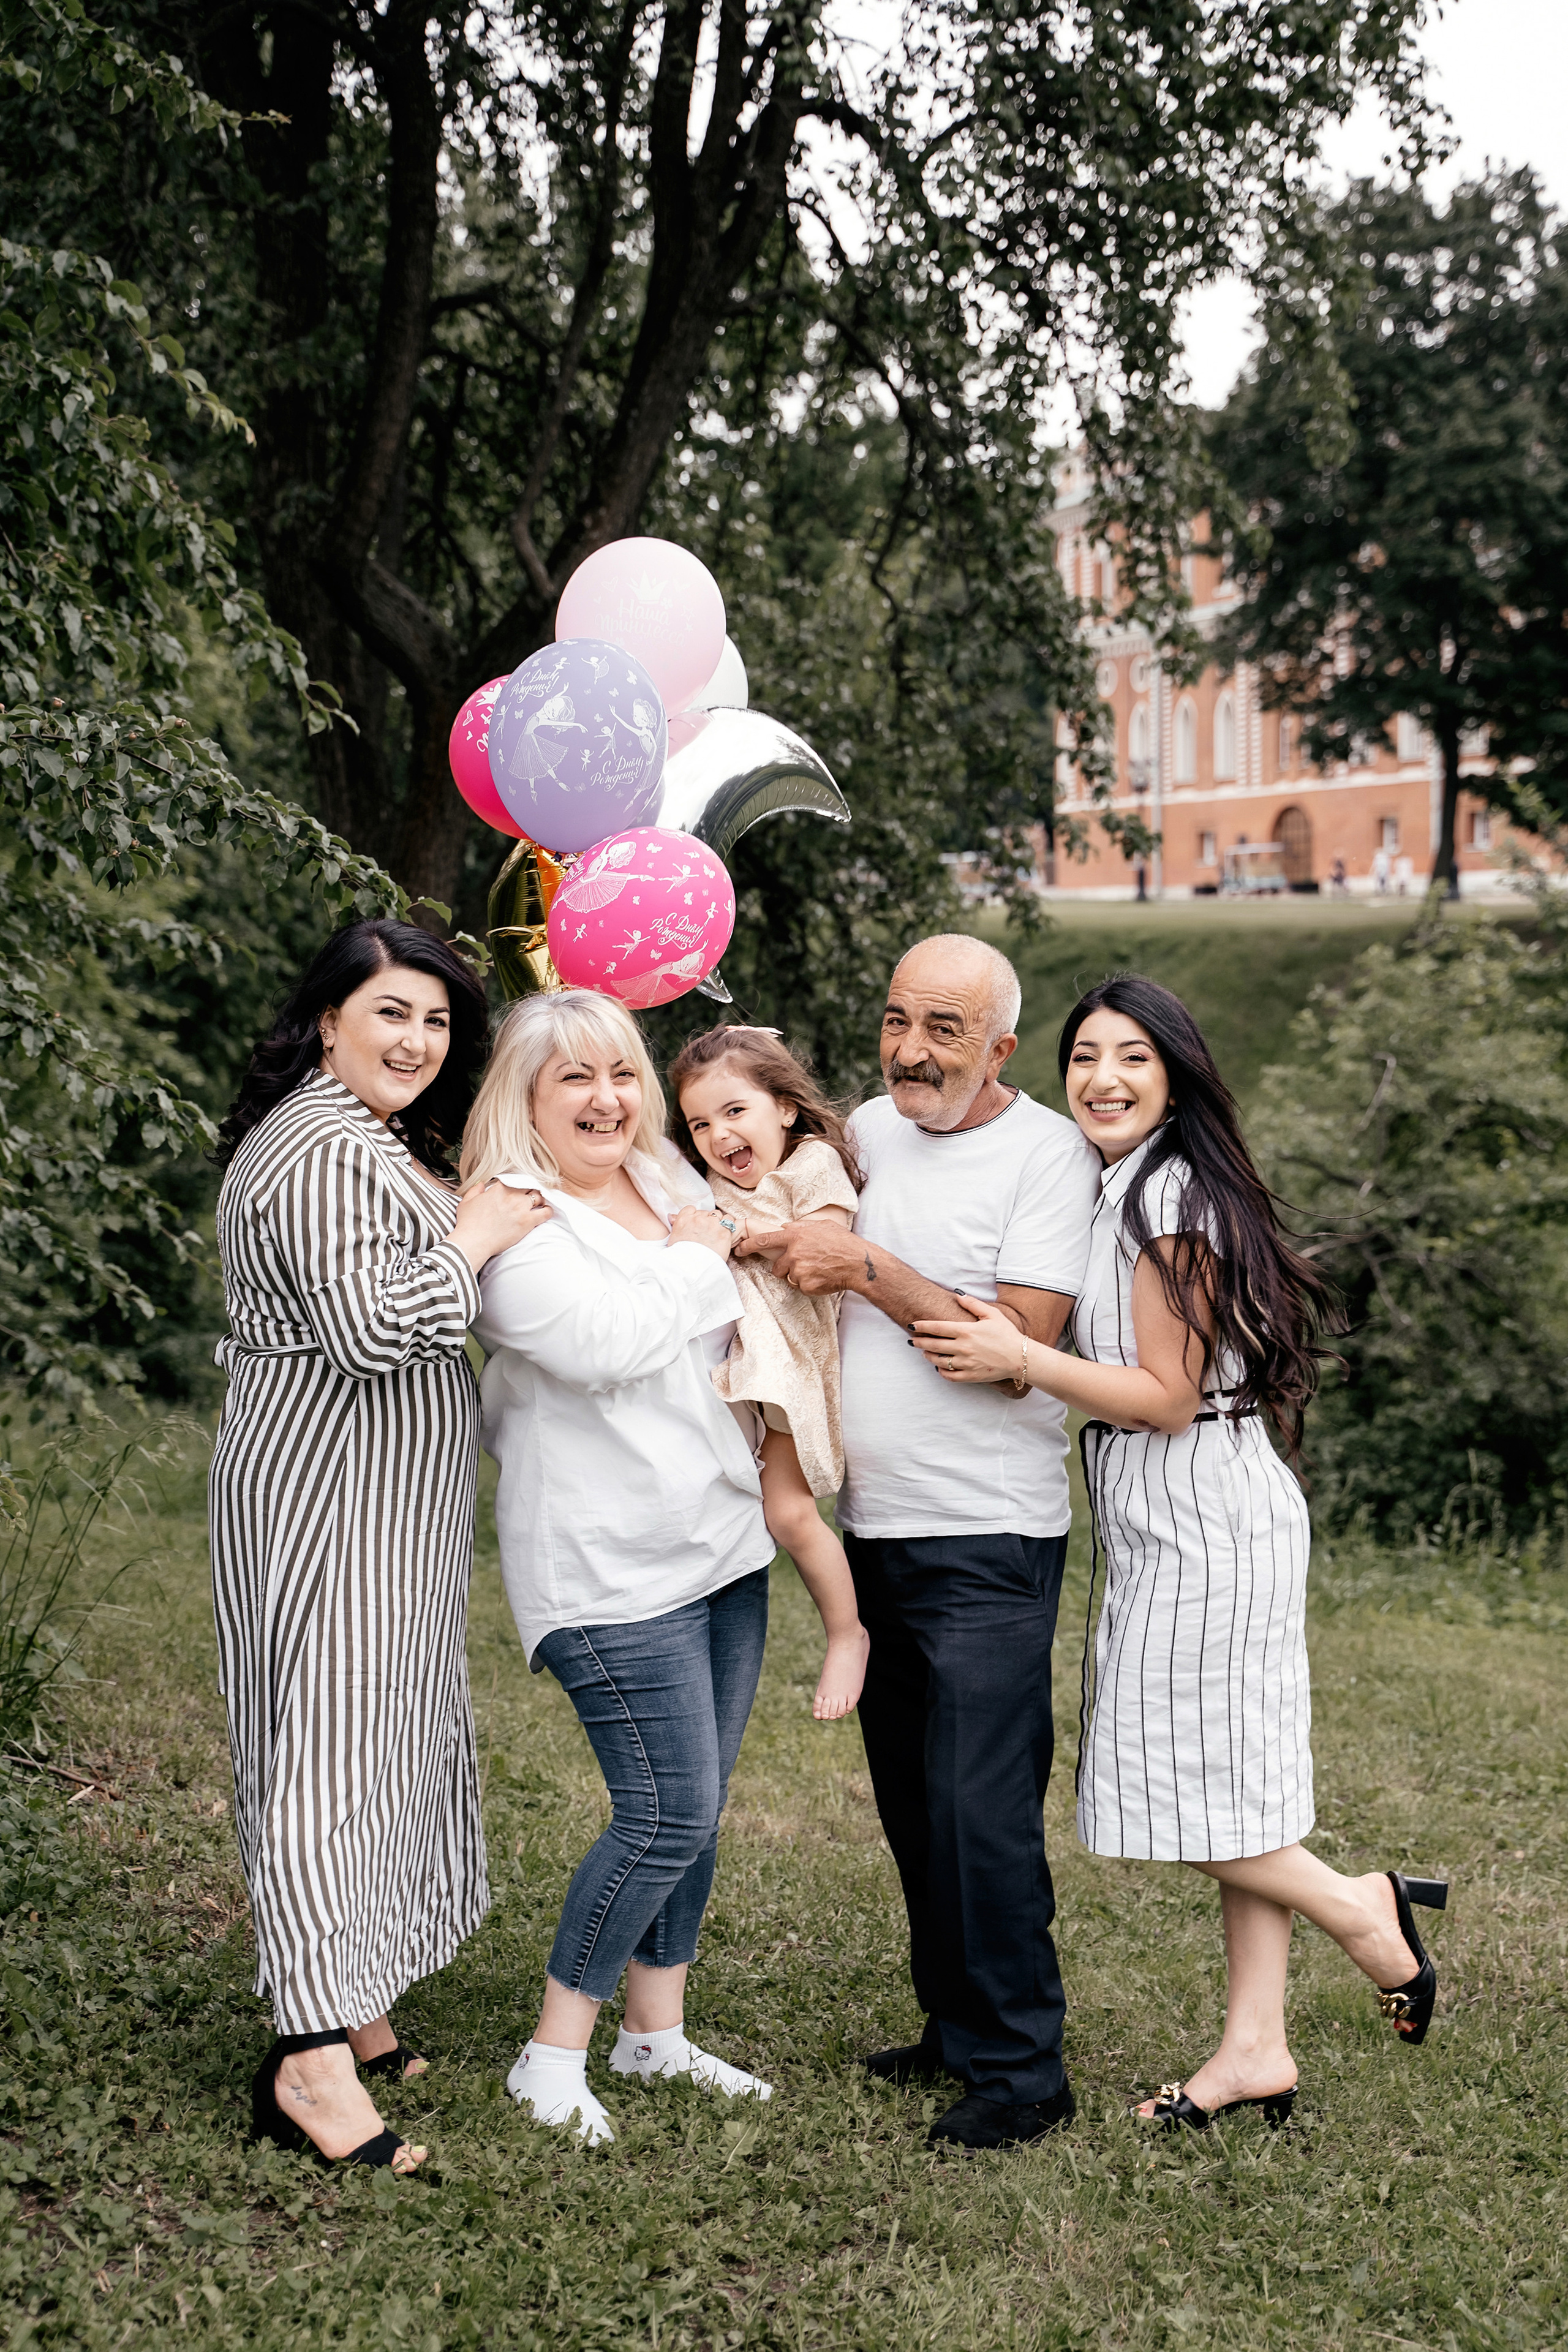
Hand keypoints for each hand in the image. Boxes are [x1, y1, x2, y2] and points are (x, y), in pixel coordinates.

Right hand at [449, 1179, 552, 1274]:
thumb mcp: (466, 1202)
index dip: (515, 1186)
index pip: (512, 1181)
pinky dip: (548, 1211)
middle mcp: (512, 1195)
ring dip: (539, 1199)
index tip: (516, 1190)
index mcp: (498, 1189)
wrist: (474, 1241)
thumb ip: (475, 1190)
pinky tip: (547, 1212)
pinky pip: (545, 1212)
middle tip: (529, 1197)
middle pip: (528, 1187)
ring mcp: (521, 1208)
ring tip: (539, 1203)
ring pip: (538, 1197)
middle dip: (529, 1191)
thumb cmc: (468, 1224)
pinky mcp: (528, 1221)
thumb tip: (482, 1184)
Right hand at [669, 1204, 740, 1259]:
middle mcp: (697, 1219)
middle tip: (707, 1233)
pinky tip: (725, 1235)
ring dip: (718, 1222)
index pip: (690, 1209)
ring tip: (716, 1235)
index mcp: (683, 1220)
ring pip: (718, 1215)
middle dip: (707, 1220)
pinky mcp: (724, 1231)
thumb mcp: (673, 1240)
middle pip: (705, 1212)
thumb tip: (671, 1217)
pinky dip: (729, 1226)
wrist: (692, 1270)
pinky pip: (730, 1221)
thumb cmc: (681, 1259)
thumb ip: (677, 1226)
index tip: (697, 1224)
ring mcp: (711, 1224)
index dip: (695, 1216)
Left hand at [736, 1219, 863, 1294]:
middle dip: (784, 1268)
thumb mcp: (821, 1226)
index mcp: (795, 1236)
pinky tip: (823, 1277)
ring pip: (789, 1278)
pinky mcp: (806, 1286)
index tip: (739, 1248)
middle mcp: (794, 1254)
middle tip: (803, 1265)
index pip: (765, 1240)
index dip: (749, 1245)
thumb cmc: (843, 1242)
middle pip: (777, 1267)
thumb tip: (785, 1228)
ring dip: (799, 1276)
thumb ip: (800, 1227)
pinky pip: (801, 1287)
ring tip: (817, 1270)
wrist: (858, 1263)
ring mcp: (799, 1271)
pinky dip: (809, 1285)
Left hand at [911, 1297, 1026, 1383]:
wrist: (1021, 1357)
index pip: (937, 1327)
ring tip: (925, 1352)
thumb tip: (958, 1294)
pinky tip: (939, 1367)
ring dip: (928, 1356)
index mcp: (966, 1331)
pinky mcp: (971, 1376)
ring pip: (939, 1361)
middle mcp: (963, 1348)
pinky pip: (949, 1376)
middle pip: (934, 1344)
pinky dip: (941, 1372)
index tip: (912, 1325)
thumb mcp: (992, 1314)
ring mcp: (966, 1363)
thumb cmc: (1007, 1334)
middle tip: (912, 1340)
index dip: (921, 1326)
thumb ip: (973, 1304)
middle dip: (920, 1342)